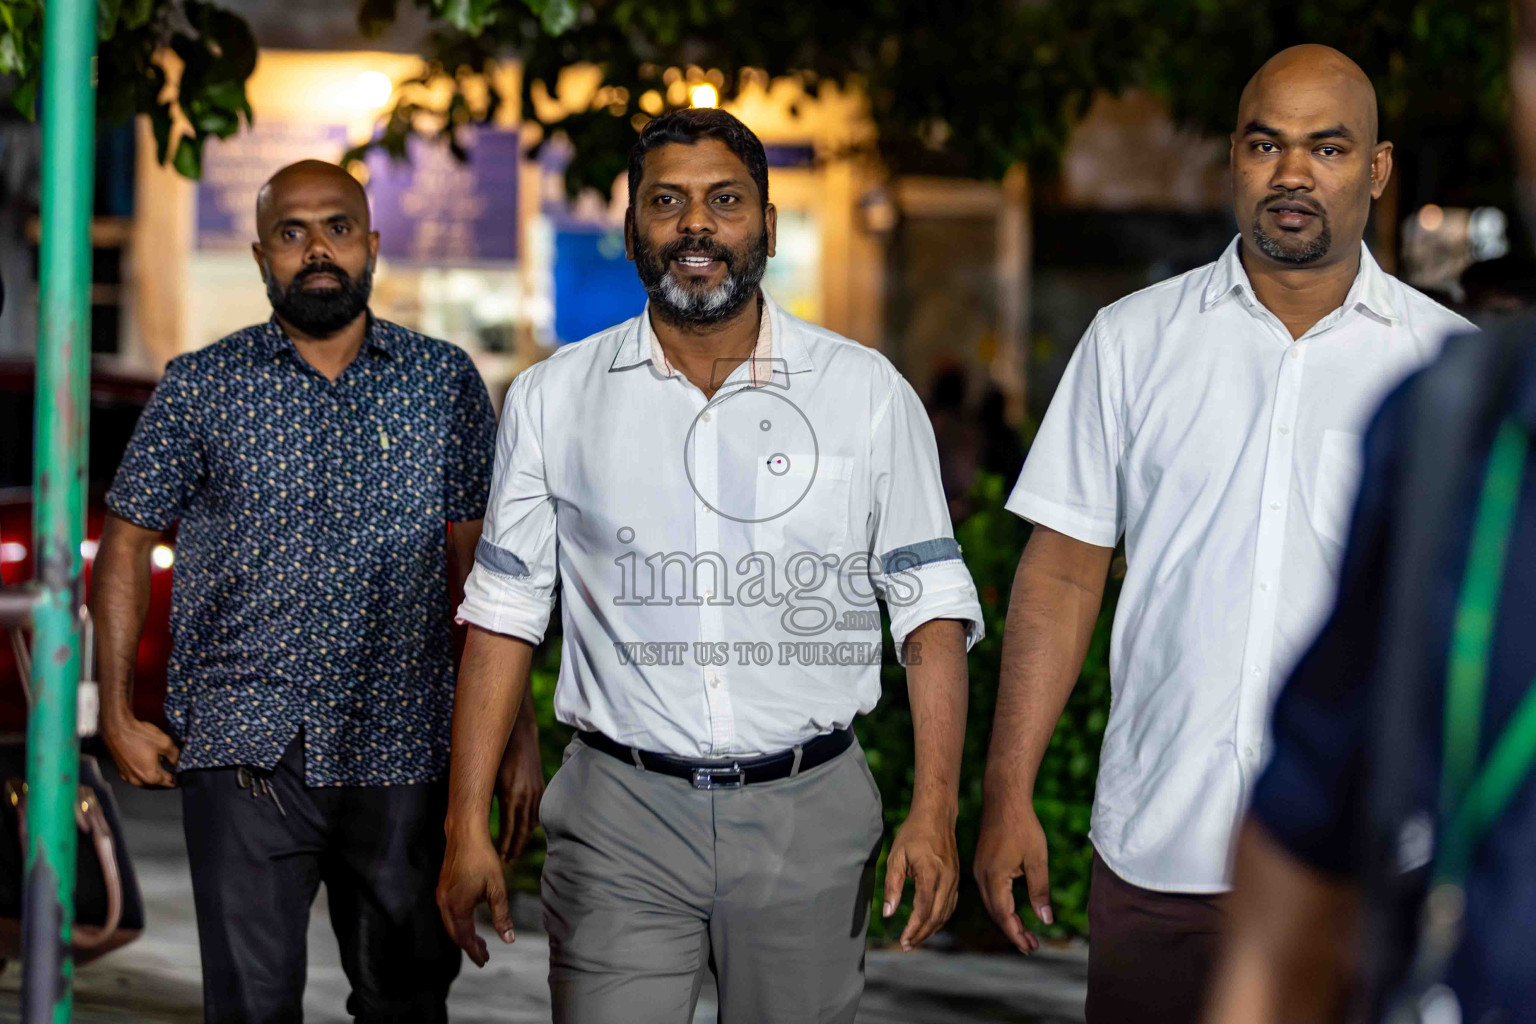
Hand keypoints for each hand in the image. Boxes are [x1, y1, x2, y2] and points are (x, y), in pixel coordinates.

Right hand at [101, 715, 179, 787]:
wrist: (117, 729)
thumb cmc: (141, 736)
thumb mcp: (165, 743)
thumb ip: (174, 755)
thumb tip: (177, 762)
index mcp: (150, 776)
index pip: (167, 782)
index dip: (175, 780)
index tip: (180, 777)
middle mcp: (138, 780)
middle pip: (155, 784)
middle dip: (164, 780)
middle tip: (172, 774)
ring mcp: (127, 776)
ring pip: (144, 782)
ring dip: (152, 777)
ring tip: (160, 769)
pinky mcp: (120, 770)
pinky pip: (135, 776)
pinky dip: (142, 773)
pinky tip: (146, 765)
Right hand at [437, 830, 514, 967]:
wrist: (464, 834)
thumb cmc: (483, 859)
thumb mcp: (497, 889)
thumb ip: (502, 916)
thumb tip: (508, 940)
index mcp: (457, 908)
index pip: (465, 939)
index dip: (475, 952)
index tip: (485, 961)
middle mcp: (445, 904)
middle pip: (455, 934)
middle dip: (469, 946)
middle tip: (485, 955)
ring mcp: (441, 895)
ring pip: (450, 924)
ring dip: (464, 934)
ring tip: (480, 941)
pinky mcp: (442, 887)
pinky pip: (448, 913)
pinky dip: (459, 923)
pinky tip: (470, 920)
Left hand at [494, 724, 544, 861]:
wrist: (520, 737)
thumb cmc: (499, 757)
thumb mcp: (490, 779)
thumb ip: (488, 800)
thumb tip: (479, 823)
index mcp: (510, 796)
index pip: (508, 830)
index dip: (504, 846)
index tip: (499, 859)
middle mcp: (526, 797)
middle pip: (522, 831)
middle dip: (515, 848)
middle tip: (508, 862)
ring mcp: (536, 793)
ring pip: (532, 824)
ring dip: (524, 839)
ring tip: (515, 850)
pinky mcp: (542, 788)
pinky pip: (538, 813)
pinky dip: (532, 825)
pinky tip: (525, 831)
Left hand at [881, 805, 959, 950]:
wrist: (936, 816)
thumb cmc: (912, 834)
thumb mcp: (896, 857)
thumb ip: (893, 886)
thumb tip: (888, 914)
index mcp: (930, 872)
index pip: (924, 909)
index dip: (913, 928)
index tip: (902, 940)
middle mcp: (946, 879)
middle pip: (936, 916)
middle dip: (921, 934)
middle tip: (906, 946)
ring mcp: (954, 879)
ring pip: (945, 913)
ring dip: (931, 930)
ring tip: (915, 940)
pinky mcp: (956, 879)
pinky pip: (950, 905)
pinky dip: (940, 919)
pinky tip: (929, 925)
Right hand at [973, 799, 1050, 953]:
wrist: (1004, 799)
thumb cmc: (1023, 826)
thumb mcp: (1037, 860)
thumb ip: (1040, 891)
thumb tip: (1045, 920)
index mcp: (994, 878)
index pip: (1004, 916)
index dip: (1017, 935)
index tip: (1030, 948)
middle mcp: (982, 877)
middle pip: (995, 913)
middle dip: (1013, 931)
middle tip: (1032, 946)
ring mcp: (979, 870)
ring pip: (991, 904)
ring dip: (1007, 920)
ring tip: (1026, 933)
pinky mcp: (982, 864)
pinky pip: (990, 893)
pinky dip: (1001, 906)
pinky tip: (1013, 910)